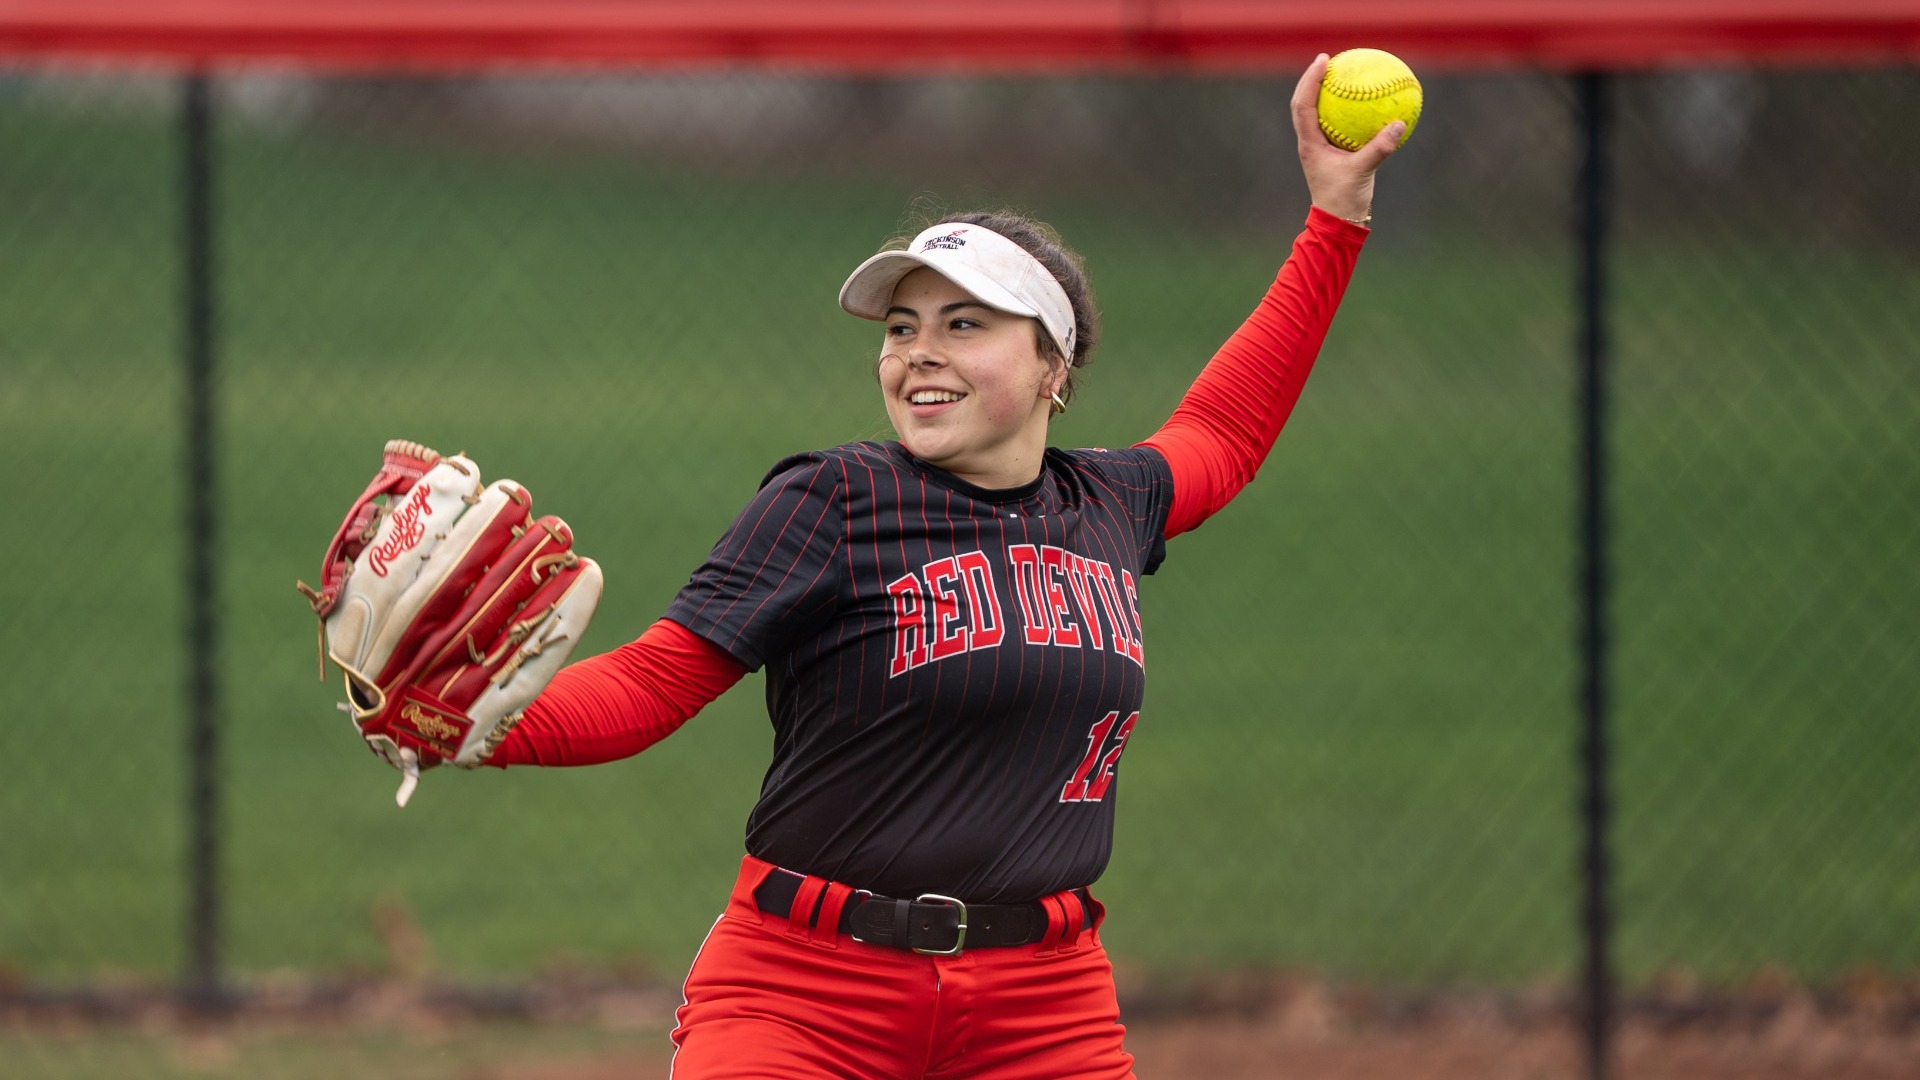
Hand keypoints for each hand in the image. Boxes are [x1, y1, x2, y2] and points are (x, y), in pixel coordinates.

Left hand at [1291, 53, 1403, 224]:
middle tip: (1327, 60)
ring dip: (1323, 93)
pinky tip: (1361, 104)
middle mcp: (1309, 142)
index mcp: (1310, 144)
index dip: (1310, 80)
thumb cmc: (1344, 200)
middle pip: (1303, 103)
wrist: (1338, 222)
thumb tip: (1399, 125)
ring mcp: (1318, 148)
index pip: (1303, 105)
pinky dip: (1343, 112)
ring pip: (1315, 113)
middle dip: (1312, 79)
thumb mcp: (1364, 172)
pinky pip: (1335, 125)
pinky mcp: (1329, 154)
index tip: (1323, 60)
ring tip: (1339, 75)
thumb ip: (1380, 148)